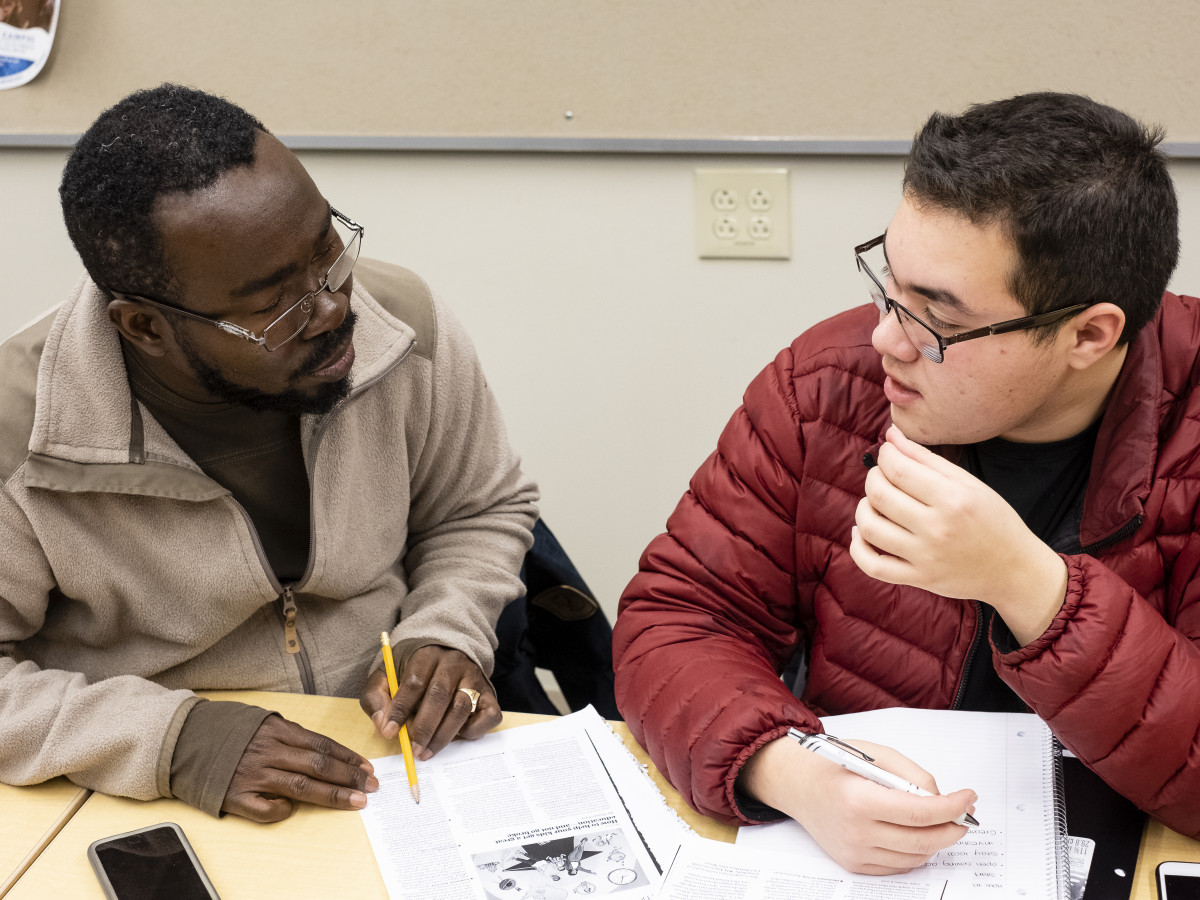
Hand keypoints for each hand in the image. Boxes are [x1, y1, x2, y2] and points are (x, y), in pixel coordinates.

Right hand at [222, 714, 377, 822]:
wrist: (183, 741)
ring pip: (301, 786)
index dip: (348, 757)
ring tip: (356, 801)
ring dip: (332, 795)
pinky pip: (267, 809)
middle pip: (318, 765)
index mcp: (277, 730)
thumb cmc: (227, 731)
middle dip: (349, 777)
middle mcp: (268, 751)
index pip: (322, 745)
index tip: (367, 768)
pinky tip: (294, 810)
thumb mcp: (261, 721)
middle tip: (371, 786)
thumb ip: (289, 734)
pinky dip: (283, 811)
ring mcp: (253, 774)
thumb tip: (320, 750)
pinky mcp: (236, 796)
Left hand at [359, 643, 501, 759]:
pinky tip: (457, 736)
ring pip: (462, 707)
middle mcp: (454, 664)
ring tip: (426, 752)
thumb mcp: (386, 677)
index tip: (390, 731)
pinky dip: (474, 730)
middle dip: (424, 727)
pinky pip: (489, 715)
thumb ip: (377, 699)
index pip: (414, 682)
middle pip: (440, 695)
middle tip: (412, 750)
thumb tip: (384, 727)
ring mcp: (474, 679)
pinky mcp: (489, 694)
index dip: (401, 709)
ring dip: (443, 735)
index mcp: (426, 655)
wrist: (445, 653)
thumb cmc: (411, 672)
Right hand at [740, 735, 974, 874]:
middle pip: (922, 840)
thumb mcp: (873, 754)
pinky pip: (898, 866)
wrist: (797, 784)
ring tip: (940, 822)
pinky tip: (916, 833)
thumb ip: (910, 774)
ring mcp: (854, 852)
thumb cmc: (834, 764)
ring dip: (936, 841)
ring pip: (914, 857)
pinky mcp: (853, 864)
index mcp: (859, 799)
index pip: (919, 812)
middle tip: (964, 815)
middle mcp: (855, 831)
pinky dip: (915, 852)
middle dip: (953, 828)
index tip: (968, 797)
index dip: (951, 806)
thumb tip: (940, 798)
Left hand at [849, 424, 1067, 643]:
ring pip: (869, 527)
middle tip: (880, 475)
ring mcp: (925, 557)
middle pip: (879, 494)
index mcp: (953, 498)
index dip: (884, 455)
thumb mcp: (969, 483)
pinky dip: (858, 547)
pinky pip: (872, 566)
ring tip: (874, 503)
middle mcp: (937, 528)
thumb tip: (890, 435)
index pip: (898, 469)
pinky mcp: (919, 579)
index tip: (887, 453)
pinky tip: (862, 533)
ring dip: (863, 508)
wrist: (1015, 570)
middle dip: (872, 477)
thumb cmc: (993, 520)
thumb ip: (926, 458)